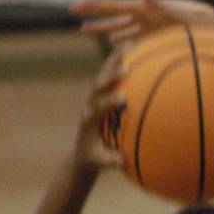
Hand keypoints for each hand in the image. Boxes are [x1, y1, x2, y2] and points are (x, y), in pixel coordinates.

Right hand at [70, 0, 213, 43]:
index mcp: (146, 9)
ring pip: (120, 26)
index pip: (114, 6)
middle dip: (92, 14)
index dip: (94, 6)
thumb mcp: (180, 14)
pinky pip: (134, 37)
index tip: (75, 6)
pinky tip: (114, 41)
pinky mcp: (157, 35)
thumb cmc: (199, 22)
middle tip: (72, 13)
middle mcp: (145, 15)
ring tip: (84, 30)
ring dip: (103, 28)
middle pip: (112, 14)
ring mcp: (150, 25)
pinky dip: (122, 38)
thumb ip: (162, 4)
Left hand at [73, 52, 125, 174]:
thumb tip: (121, 161)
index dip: (108, 102)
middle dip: (110, 78)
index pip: (97, 109)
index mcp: (88, 121)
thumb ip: (108, 161)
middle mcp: (89, 106)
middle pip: (98, 88)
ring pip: (102, 78)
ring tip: (127, 49)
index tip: (123, 99)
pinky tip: (131, 55)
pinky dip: (117, 66)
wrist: (82, 154)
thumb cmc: (92, 159)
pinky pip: (108, 79)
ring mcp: (93, 99)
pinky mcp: (98, 97)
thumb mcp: (98, 163)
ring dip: (112, 64)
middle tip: (125, 69)